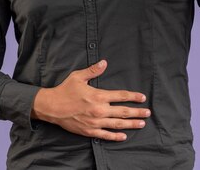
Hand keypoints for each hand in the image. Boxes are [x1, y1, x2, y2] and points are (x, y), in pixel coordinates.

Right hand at [31, 60, 150, 140]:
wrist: (51, 107)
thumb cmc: (65, 90)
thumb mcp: (78, 76)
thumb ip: (93, 70)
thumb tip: (104, 62)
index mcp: (98, 96)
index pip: (121, 96)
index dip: (133, 97)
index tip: (142, 98)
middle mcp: (99, 110)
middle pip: (123, 112)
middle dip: (137, 112)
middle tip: (148, 113)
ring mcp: (95, 122)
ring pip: (117, 124)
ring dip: (131, 124)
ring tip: (141, 124)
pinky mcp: (89, 131)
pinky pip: (105, 135)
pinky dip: (115, 136)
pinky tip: (123, 136)